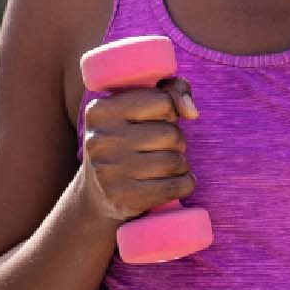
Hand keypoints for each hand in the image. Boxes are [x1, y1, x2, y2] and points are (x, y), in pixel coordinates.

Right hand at [78, 77, 199, 222]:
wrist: (97, 194)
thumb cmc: (129, 140)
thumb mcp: (138, 107)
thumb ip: (170, 90)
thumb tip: (191, 112)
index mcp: (100, 110)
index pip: (161, 101)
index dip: (168, 111)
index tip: (155, 121)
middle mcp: (99, 140)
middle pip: (171, 134)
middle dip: (177, 141)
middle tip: (161, 148)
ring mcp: (108, 172)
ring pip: (175, 161)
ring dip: (181, 164)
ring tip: (164, 165)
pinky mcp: (122, 199)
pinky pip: (176, 187)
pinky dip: (186, 184)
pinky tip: (174, 182)